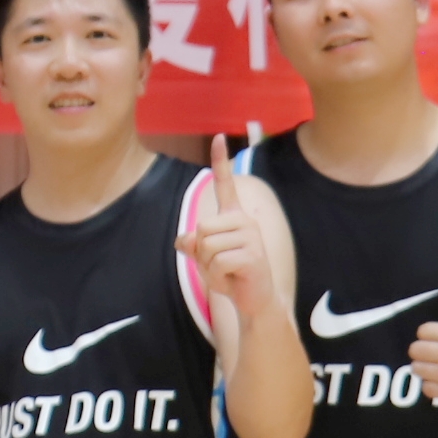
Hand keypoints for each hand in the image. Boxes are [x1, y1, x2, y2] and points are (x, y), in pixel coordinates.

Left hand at [177, 150, 277, 324]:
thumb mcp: (205, 258)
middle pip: (201, 228)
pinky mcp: (253, 255)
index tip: (219, 137)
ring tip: (226, 272)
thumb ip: (192, 245)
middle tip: (219, 264)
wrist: (254, 300)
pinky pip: (216, 262)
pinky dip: (216, 276)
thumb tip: (183, 240)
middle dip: (201, 252)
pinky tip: (232, 279)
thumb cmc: (230, 275)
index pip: (225, 184)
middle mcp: (245, 221)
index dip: (221, 161)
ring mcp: (251, 237)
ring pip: (206, 246)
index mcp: (233, 216)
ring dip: (208, 266)